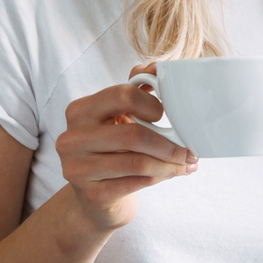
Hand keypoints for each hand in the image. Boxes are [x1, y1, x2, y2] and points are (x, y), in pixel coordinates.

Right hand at [55, 62, 197, 230]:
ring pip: (138, 162)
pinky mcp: (92, 194)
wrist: (95, 196)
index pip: (122, 95)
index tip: (165, 115)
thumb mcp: (118, 115)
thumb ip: (135, 87)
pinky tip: (174, 173)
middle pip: (133, 134)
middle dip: (170, 143)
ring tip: (188, 163)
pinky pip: (138, 182)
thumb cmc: (113, 148)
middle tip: (190, 149)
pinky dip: (163, 177)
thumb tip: (157, 66)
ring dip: (171, 163)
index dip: (151, 104)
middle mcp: (72, 138)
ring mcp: (77, 168)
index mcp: (80, 110)